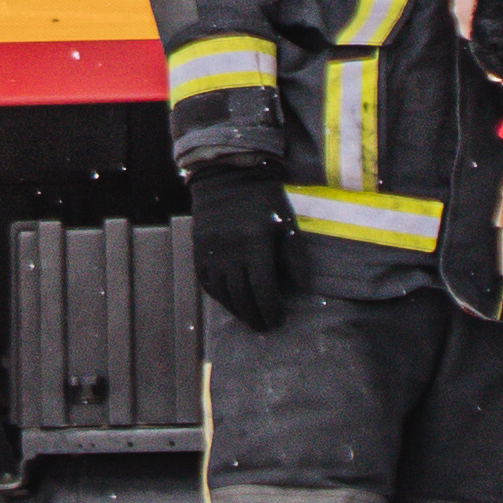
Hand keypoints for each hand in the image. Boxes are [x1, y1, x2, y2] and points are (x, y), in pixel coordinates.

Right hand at [186, 168, 296, 333]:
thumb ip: (294, 257)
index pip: (263, 291)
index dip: (271, 311)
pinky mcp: (199, 250)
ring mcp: (212, 253)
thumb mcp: (285, 224)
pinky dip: (219, 297)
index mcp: (256, 246)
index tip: (279, 320)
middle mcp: (231, 253)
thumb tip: (303, 288)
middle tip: (265, 326)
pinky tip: (230, 302)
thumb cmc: (263, 200)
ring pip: (224, 294)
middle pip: (243, 297)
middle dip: (256, 316)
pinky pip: (207, 282)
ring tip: (249, 318)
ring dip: (237, 311)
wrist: (228, 175)